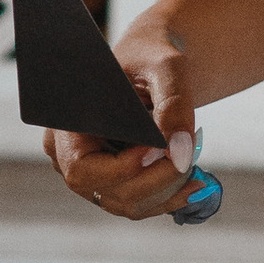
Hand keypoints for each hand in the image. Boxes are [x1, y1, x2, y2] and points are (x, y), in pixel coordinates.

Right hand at [43, 12, 200, 219]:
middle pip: (108, 191)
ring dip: (167, 189)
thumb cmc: (151, 57)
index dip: (120, 169)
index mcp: (67, 122)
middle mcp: (70, 155)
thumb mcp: (166, 66)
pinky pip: (141, 205)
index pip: (81, 167)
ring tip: (194, 161)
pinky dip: (171, 197)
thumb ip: (174, 102)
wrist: (155, 65)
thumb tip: (180, 149)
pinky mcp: (115, 184)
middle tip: (188, 156)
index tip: (157, 148)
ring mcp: (91, 175)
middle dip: (155, 179)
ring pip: (127, 204)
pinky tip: (196, 182)